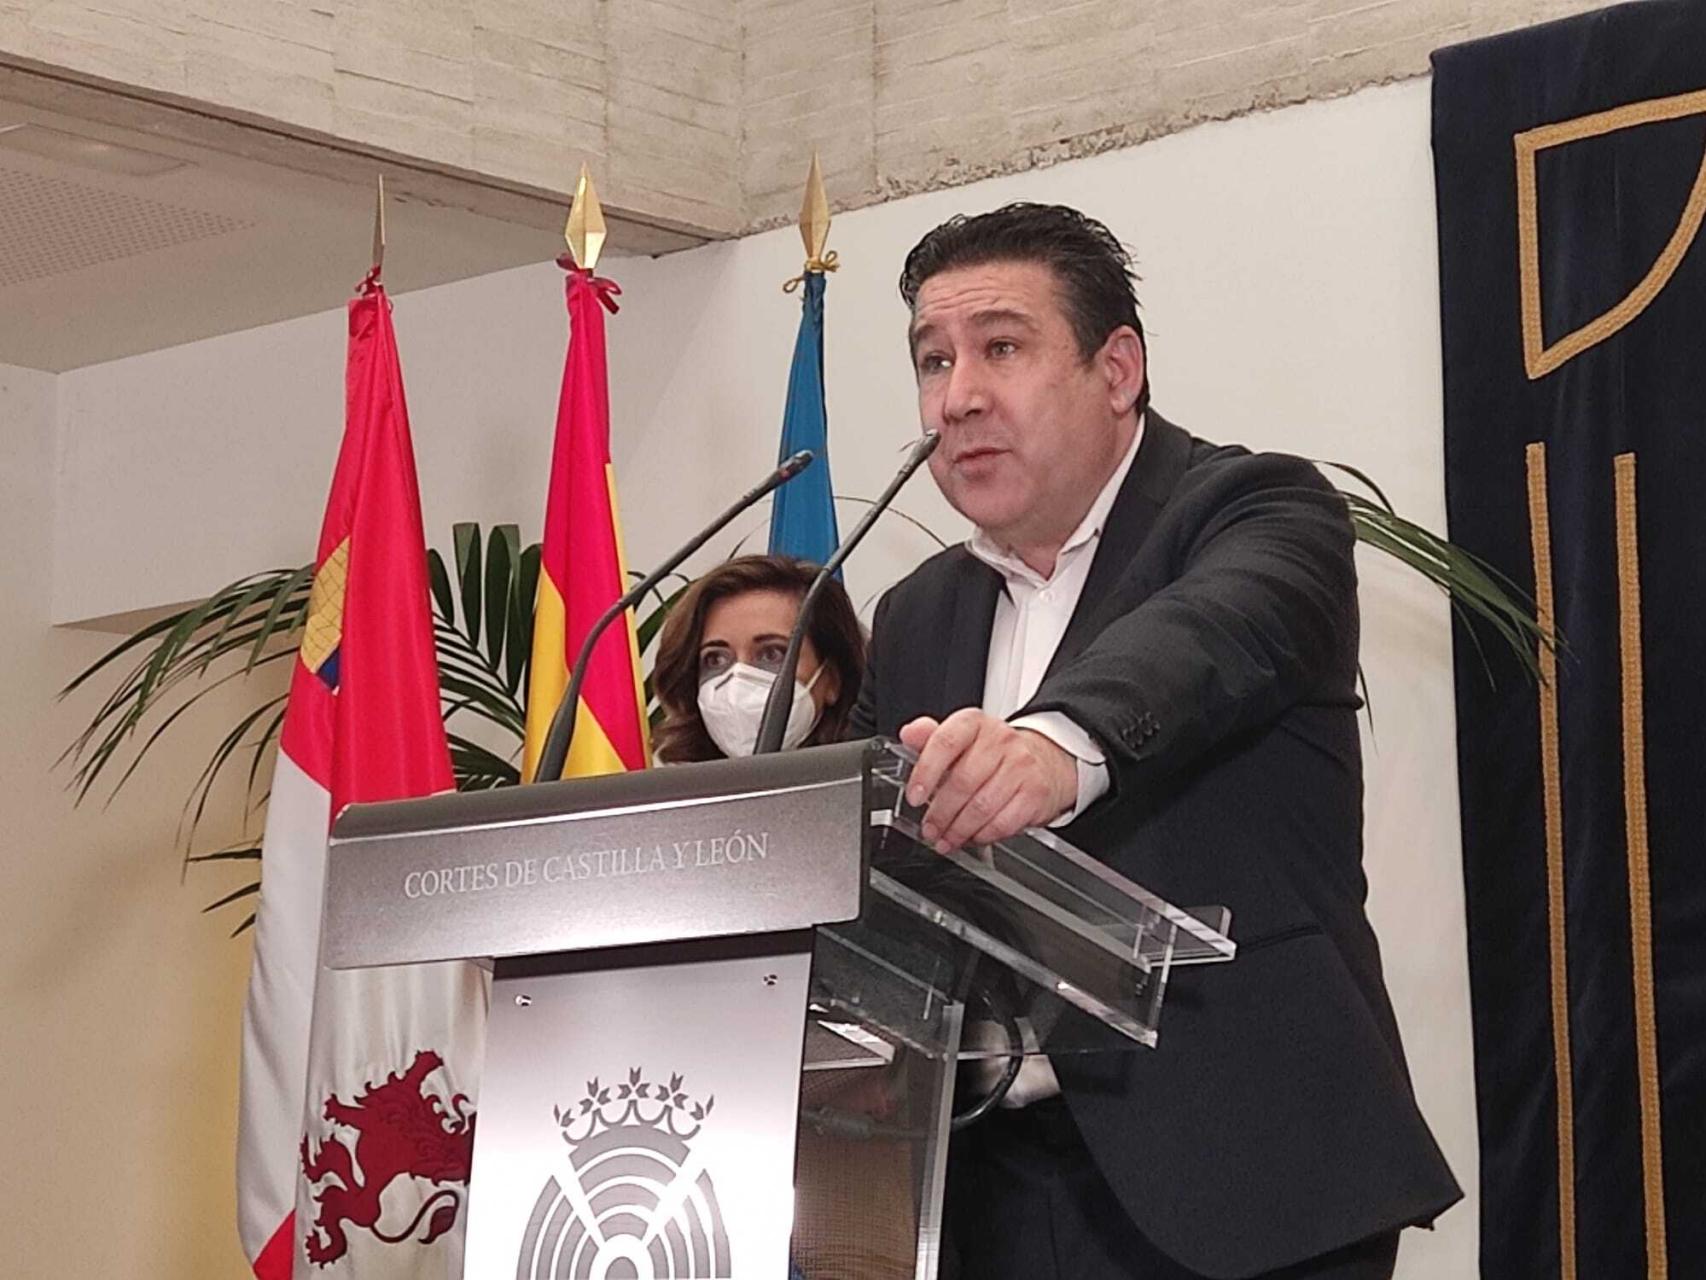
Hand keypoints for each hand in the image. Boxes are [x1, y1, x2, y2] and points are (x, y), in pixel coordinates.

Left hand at [898, 709, 1078, 852]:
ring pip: (982, 806)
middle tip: (929, 829)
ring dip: (959, 830)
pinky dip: (983, 835)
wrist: (1044, 762)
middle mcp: (1000, 740)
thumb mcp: (960, 740)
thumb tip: (909, 733)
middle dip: (940, 813)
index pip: (946, 742)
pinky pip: (1003, 822)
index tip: (914, 797)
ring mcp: (1021, 766)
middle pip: (963, 781)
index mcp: (974, 723)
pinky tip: (973, 837)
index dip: (926, 772)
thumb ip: (930, 739)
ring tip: (946, 839)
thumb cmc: (994, 755)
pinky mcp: (1036, 792)